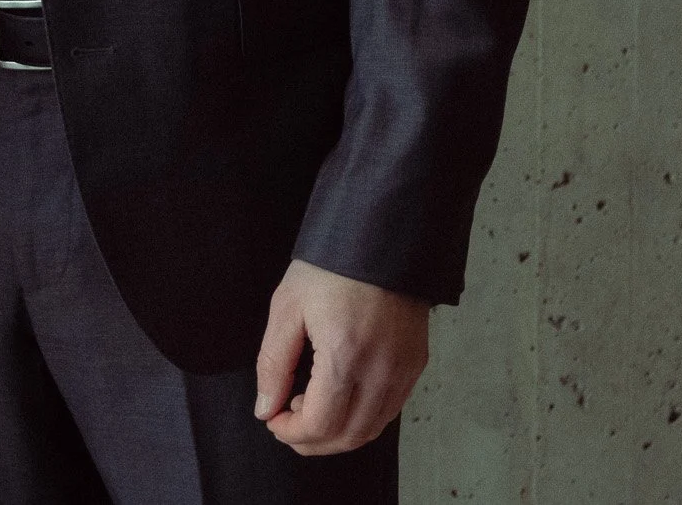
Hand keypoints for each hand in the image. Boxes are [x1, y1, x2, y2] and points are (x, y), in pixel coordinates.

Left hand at [255, 259, 429, 455]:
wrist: (380, 240)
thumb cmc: (330, 269)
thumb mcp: (287, 308)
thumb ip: (273, 364)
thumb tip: (266, 408)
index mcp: (345, 356)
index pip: (321, 424)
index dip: (292, 433)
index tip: (272, 420)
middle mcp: (381, 371)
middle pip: (348, 436)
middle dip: (311, 441)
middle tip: (286, 422)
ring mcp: (404, 371)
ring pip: (372, 429)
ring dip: (337, 432)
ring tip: (309, 405)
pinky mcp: (415, 365)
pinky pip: (389, 410)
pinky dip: (361, 418)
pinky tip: (339, 396)